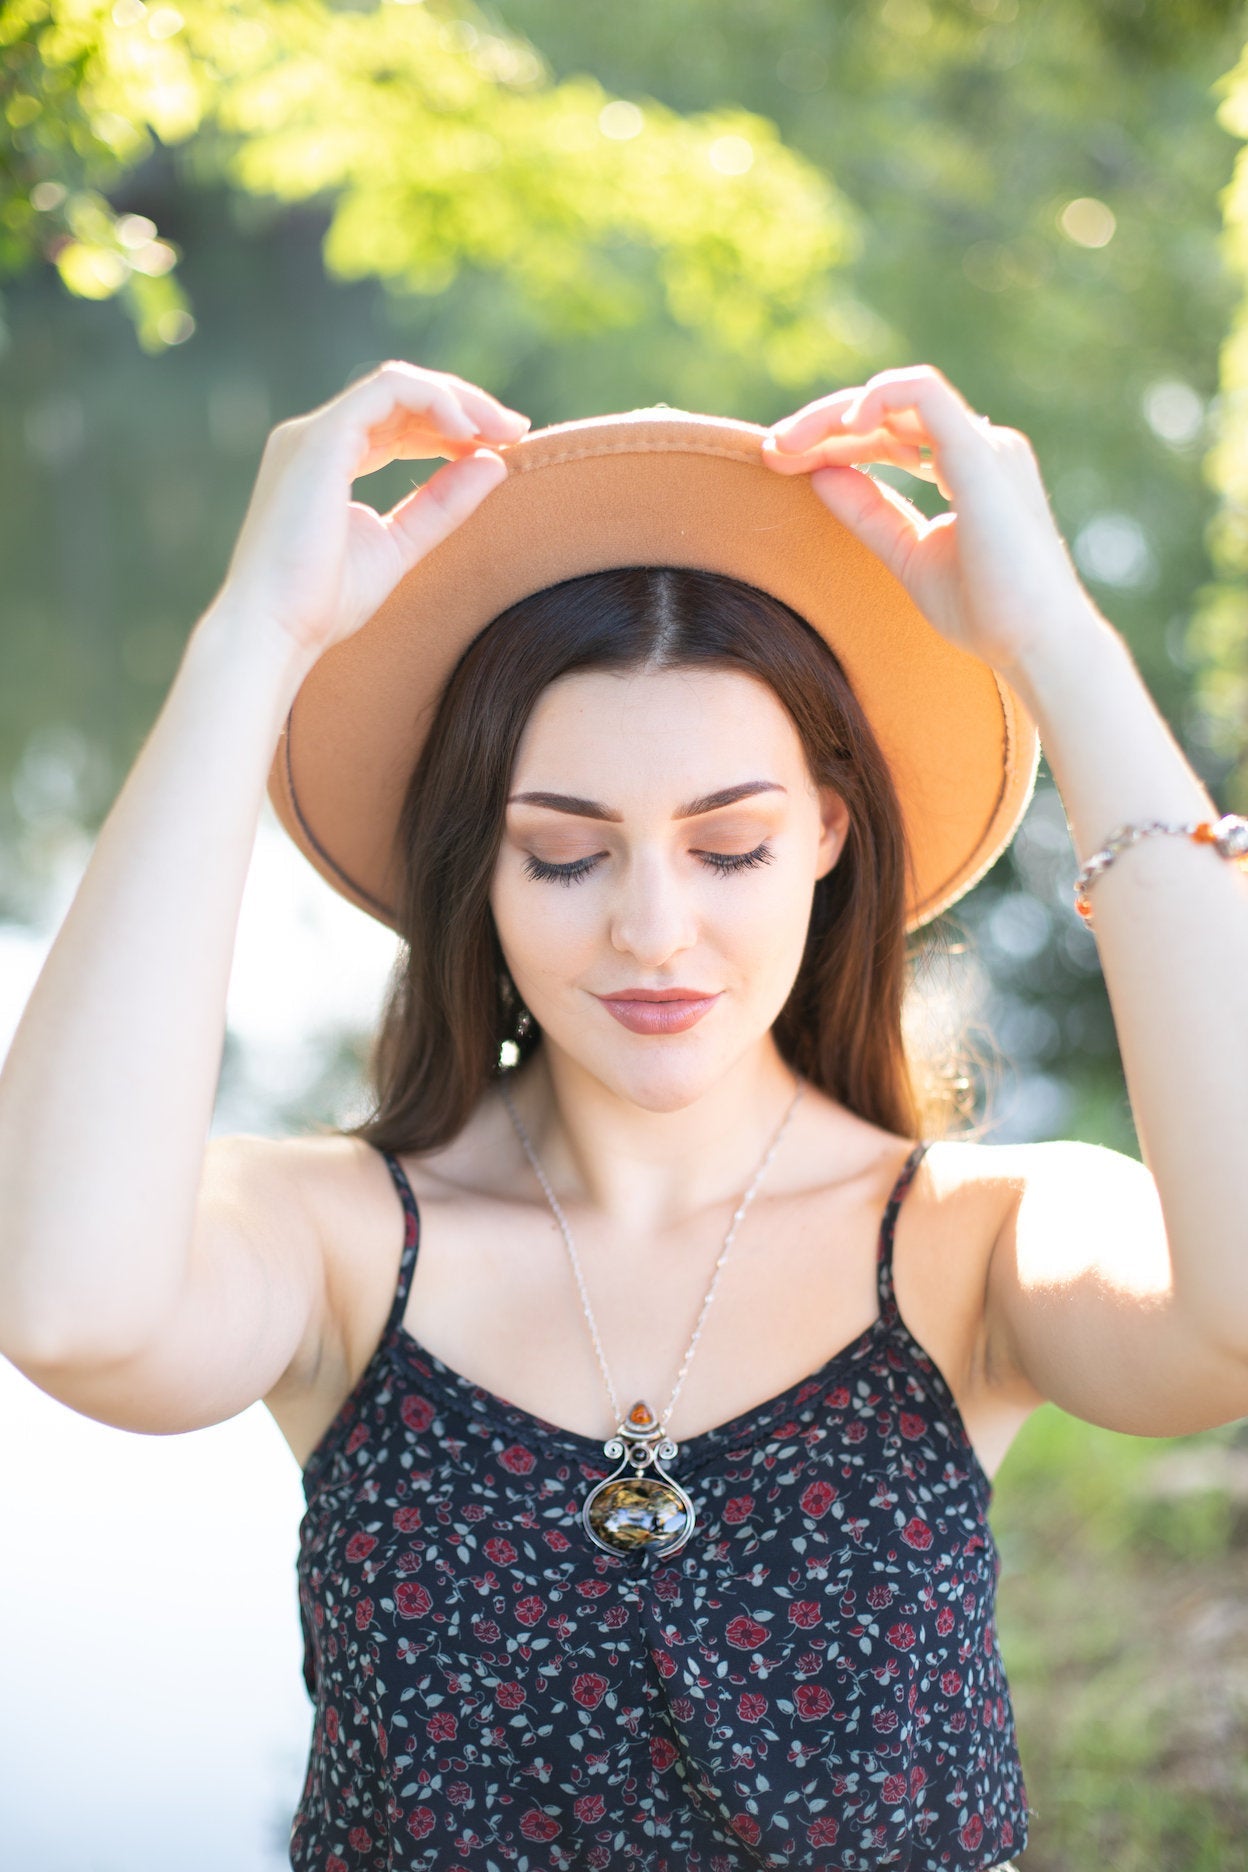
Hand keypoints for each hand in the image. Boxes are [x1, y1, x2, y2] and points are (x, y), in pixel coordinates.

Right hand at [213, 360, 530, 662]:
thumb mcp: (399, 546)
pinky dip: (437, 401)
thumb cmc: (324, 602)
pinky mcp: (321, 437)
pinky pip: (389, 390)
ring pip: (398, 384)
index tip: (503, 449)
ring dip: (458, 399)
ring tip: (502, 431)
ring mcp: (314, 434)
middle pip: (402, 396)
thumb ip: (442, 504)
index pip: (397, 422)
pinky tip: (469, 431)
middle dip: (465, 407)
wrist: (276, 628)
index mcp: (326, 462)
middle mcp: (316, 438)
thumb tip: (493, 463)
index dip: (452, 428)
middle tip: (516, 431)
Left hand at [761, 363, 1100, 679]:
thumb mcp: (907, 555)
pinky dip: (879, 398)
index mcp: (970, 467)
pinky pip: (924, 395)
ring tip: (789, 444)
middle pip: (890, 410)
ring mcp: (986, 447)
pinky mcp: (982, 457)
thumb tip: (819, 474)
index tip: (781, 461)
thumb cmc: (986, 611)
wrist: (1036, 646)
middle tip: (770, 450)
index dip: (834, 439)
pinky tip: (843, 425)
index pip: (893, 430)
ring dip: (836, 413)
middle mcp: (983, 446)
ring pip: (899, 396)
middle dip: (824, 424)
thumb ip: (869, 513)